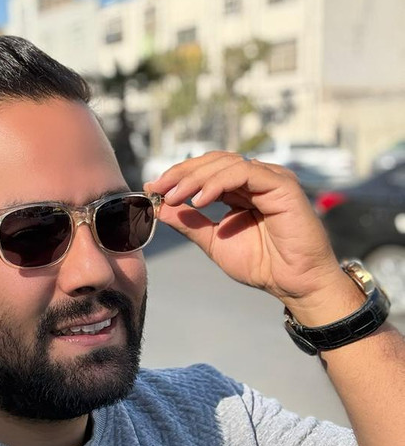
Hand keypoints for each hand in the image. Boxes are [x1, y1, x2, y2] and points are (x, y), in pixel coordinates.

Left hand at [145, 151, 346, 312]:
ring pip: (227, 163)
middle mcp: (257, 179)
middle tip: (158, 188)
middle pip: (214, 161)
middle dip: (182, 173)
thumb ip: (190, 222)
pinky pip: (245, 172)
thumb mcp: (214, 241)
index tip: (153, 189)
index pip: (207, 170)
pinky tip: (200, 199)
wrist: (293, 283)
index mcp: (241, 190)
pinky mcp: (282, 184)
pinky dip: (219, 182)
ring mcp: (271, 178)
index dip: (179, 176)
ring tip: (174, 196)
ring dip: (196, 178)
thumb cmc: (262, 265)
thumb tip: (160, 206)